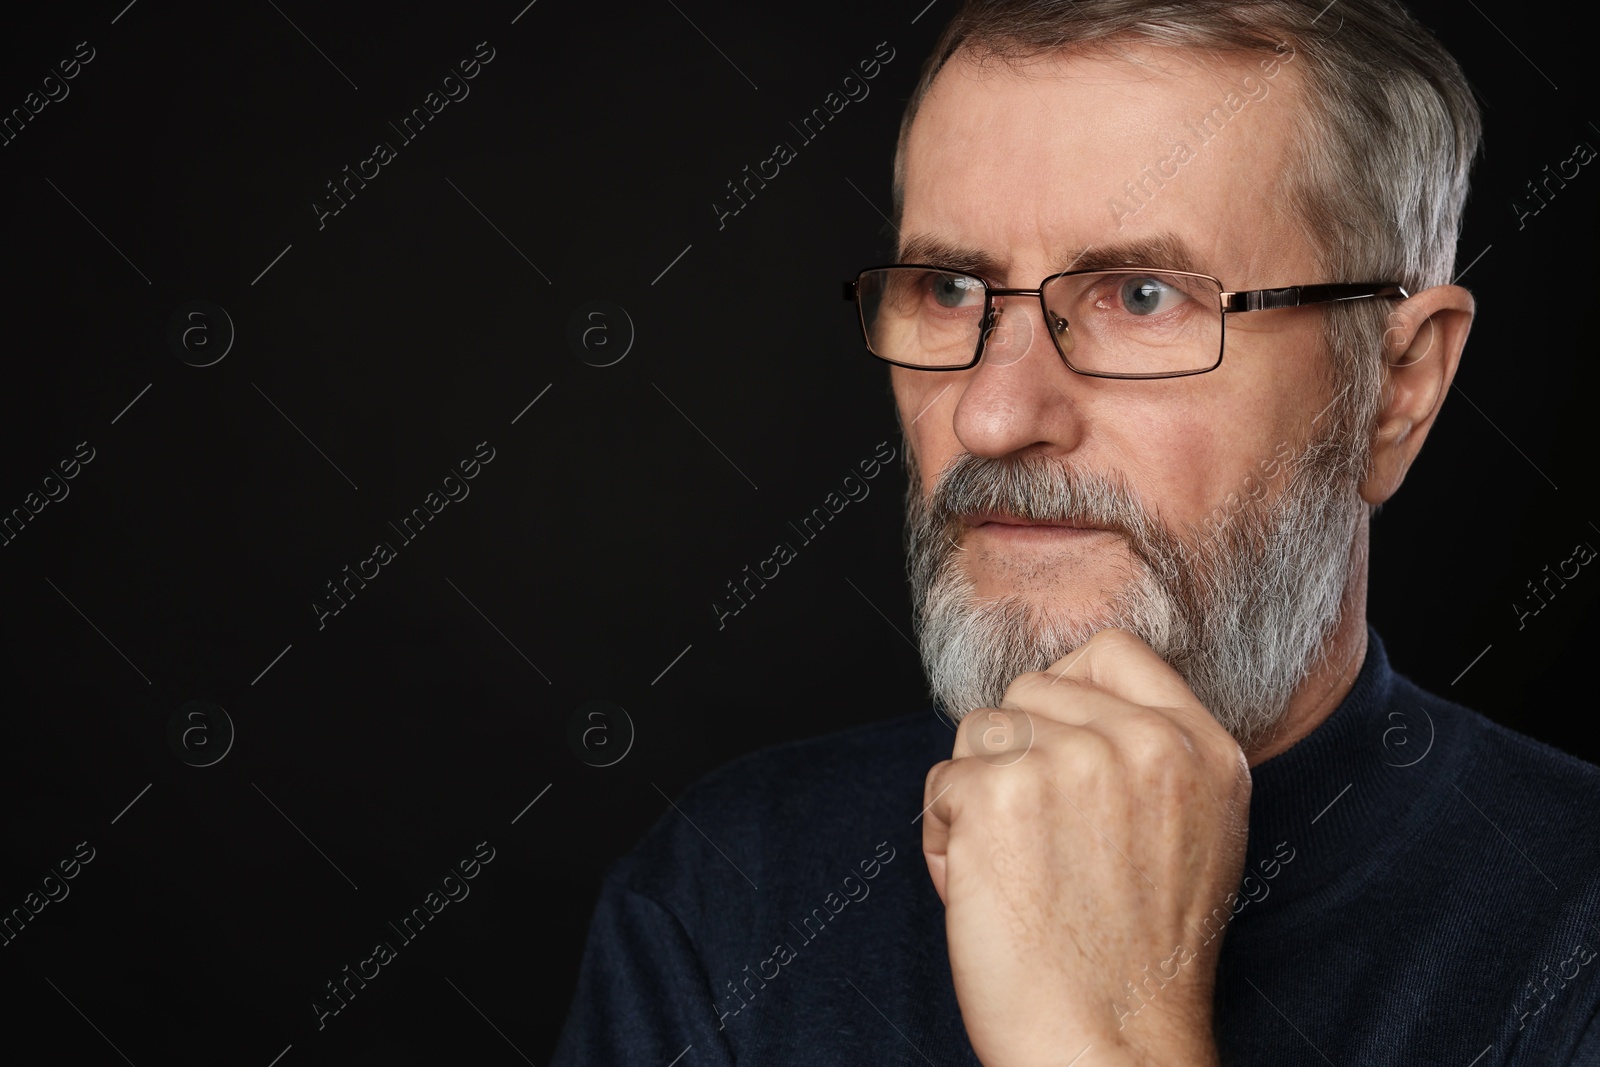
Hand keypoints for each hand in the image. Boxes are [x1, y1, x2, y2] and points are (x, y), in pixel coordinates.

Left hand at [922, 628, 1250, 1066]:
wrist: (1107, 1048)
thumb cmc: (1137, 961)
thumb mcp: (1194, 835)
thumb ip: (1150, 753)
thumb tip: (1069, 697)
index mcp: (1203, 749)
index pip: (1112, 650)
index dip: (1067, 692)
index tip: (1058, 751)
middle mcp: (1143, 743)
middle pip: (1031, 691)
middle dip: (1018, 758)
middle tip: (1045, 845)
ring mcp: (1070, 762)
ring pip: (980, 733)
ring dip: (979, 799)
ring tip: (1019, 873)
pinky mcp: (999, 794)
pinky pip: (941, 785)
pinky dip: (946, 841)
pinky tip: (987, 895)